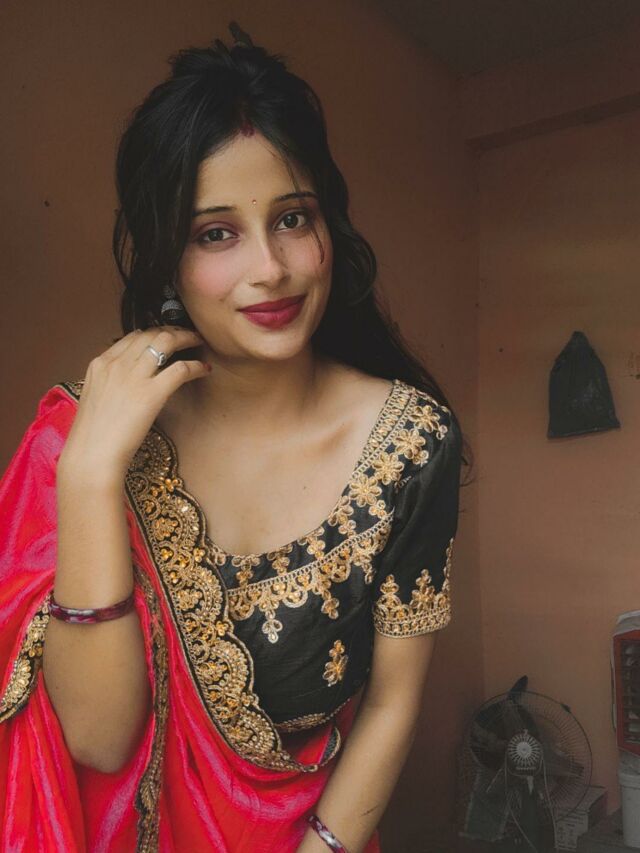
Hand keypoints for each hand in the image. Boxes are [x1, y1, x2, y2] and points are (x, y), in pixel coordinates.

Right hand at [58, 326, 208, 480]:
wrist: (92, 455)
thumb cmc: (92, 437)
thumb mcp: (94, 399)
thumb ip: (109, 384)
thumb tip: (126, 382)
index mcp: (100, 364)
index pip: (131, 337)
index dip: (152, 332)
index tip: (165, 335)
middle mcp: (117, 364)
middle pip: (151, 334)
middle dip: (172, 330)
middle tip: (187, 335)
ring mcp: (135, 376)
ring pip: (167, 342)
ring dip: (187, 338)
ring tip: (198, 342)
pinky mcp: (152, 393)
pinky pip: (181, 368)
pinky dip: (196, 366)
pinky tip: (204, 369)